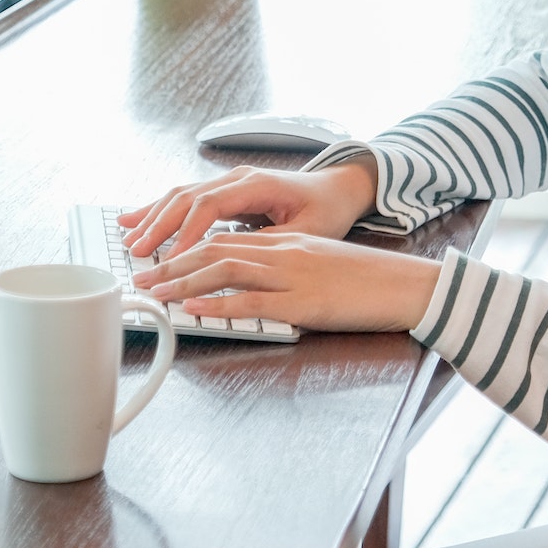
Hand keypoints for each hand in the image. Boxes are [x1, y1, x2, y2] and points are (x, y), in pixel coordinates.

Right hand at [117, 159, 376, 258]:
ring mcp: (228, 181)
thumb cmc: (326, 210)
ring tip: (128, 239)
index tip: (172, 259)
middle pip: (187, 198)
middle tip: (137, 253)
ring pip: (181, 194)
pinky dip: (159, 209)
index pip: (210, 206)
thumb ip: (268, 243)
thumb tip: (234, 259)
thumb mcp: (306, 233)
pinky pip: (186, 198)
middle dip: (159, 225)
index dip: (188, 233)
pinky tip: (135, 219)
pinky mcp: (224, 190)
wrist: (337, 188)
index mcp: (256, 184)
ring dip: (153, 217)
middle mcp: (237, 178)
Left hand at [131, 230, 442, 332]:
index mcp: (285, 241)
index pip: (224, 238)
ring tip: (155, 292)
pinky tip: (196, 310)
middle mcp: (282, 251)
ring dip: (184, 281)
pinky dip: (220, 305)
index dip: (185, 248)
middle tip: (141, 277)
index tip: (157, 261)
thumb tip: (248, 285)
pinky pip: (253, 300)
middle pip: (214, 249)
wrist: (406, 285)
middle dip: (171, 263)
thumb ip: (284, 268)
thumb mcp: (319, 263)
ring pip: (225, 269)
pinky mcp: (303, 301)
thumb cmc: (366, 280)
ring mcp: (291, 274)